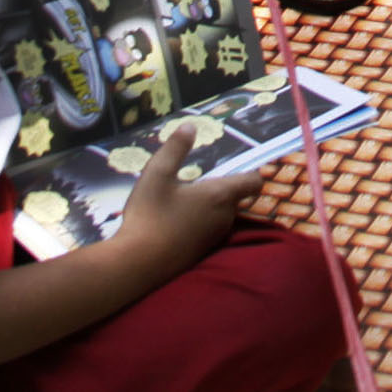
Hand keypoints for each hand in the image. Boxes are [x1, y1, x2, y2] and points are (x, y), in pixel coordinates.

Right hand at [107, 134, 252, 280]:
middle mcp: (225, 218)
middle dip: (222, 189)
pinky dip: (200, 224)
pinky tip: (175, 222)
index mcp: (220, 196)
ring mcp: (214, 238)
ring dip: (210, 208)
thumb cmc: (150, 215)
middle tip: (198, 180)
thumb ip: (175, 148)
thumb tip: (189, 126)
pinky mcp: (202, 254)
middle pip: (235, 198)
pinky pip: (209, 232)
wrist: (138, 265)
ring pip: (222, 216)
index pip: (253, 182)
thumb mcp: (157, 174)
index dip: (250, 172)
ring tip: (183, 200)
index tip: (235, 166)